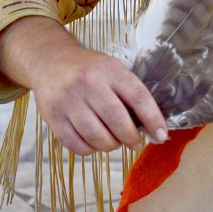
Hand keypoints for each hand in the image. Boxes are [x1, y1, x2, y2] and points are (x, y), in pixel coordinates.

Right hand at [0, 16, 167, 154]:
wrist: (51, 61)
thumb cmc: (90, 70)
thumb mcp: (113, 70)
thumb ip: (129, 94)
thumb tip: (152, 127)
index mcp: (109, 70)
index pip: (138, 96)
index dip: (153, 119)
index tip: (161, 135)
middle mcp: (88, 84)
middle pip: (117, 120)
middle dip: (131, 138)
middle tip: (136, 143)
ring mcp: (68, 100)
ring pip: (96, 136)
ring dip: (111, 146)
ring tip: (114, 142)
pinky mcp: (53, 116)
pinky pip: (76, 145)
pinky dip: (90, 150)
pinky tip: (95, 143)